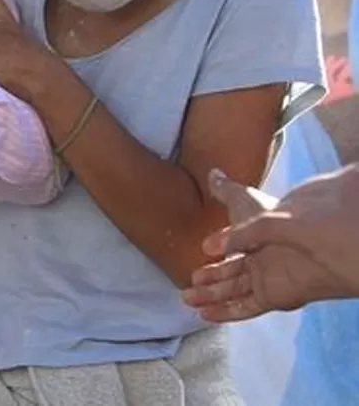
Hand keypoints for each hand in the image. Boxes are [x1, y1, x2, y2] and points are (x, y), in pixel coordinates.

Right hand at [184, 166, 358, 320]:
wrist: (300, 239)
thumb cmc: (274, 217)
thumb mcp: (242, 199)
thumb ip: (225, 190)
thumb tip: (213, 173)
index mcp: (256, 239)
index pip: (234, 248)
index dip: (218, 249)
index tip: (203, 249)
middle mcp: (261, 260)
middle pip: (229, 275)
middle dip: (207, 281)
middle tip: (188, 284)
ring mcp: (266, 280)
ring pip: (232, 292)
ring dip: (209, 297)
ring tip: (188, 299)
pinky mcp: (272, 296)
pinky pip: (245, 308)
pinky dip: (225, 312)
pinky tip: (206, 315)